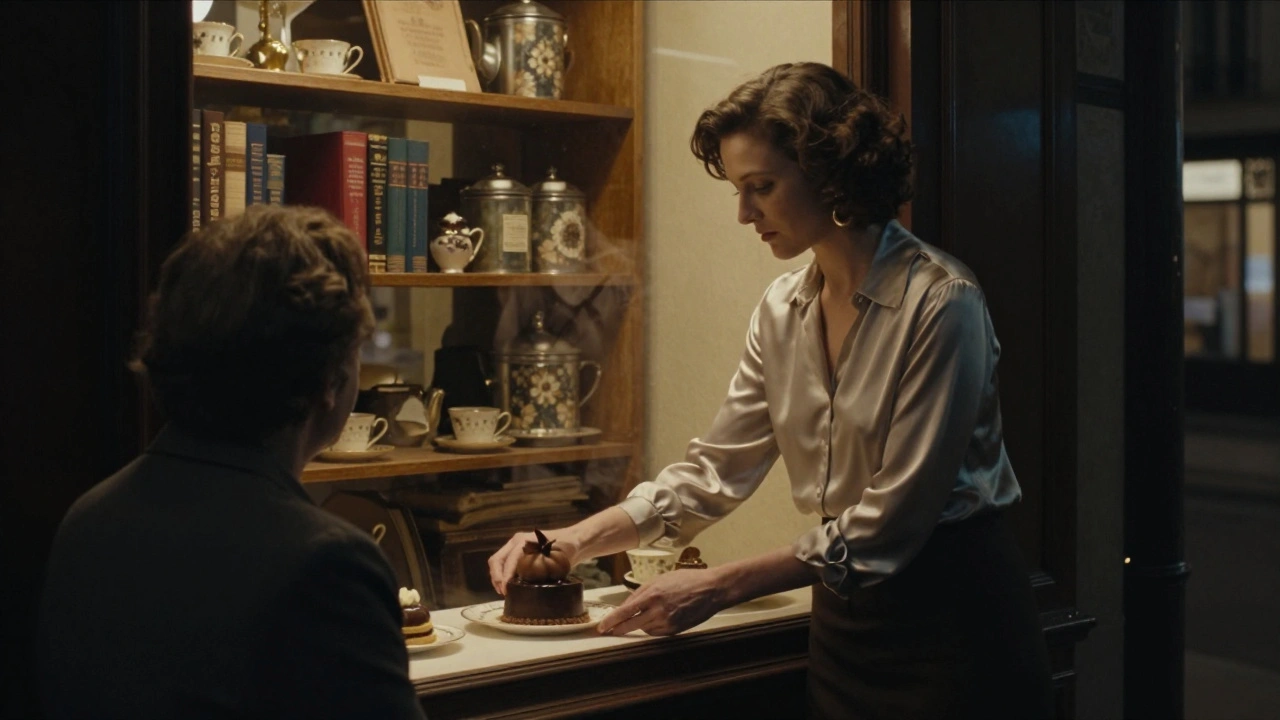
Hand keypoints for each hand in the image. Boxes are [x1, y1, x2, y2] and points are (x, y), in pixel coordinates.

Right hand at [487, 528, 580, 595]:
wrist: (571, 540)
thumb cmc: (566, 548)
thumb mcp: (558, 558)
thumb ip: (546, 568)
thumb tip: (533, 583)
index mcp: (525, 541)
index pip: (510, 560)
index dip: (506, 576)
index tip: (506, 590)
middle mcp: (516, 542)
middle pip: (497, 559)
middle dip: (497, 578)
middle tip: (503, 593)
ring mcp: (514, 546)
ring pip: (497, 561)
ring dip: (497, 577)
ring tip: (503, 592)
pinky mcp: (516, 552)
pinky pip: (503, 563)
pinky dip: (502, 575)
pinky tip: (507, 586)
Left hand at [597, 568, 727, 636]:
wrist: (711, 589)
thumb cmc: (687, 580)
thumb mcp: (660, 579)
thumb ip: (642, 592)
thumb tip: (627, 605)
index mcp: (652, 595)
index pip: (625, 611)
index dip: (611, 621)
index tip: (602, 626)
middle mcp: (658, 610)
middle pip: (631, 625)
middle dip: (618, 629)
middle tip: (610, 631)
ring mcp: (667, 622)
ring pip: (644, 629)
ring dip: (639, 624)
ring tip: (648, 612)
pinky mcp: (675, 630)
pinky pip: (656, 632)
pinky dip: (652, 627)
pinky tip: (658, 618)